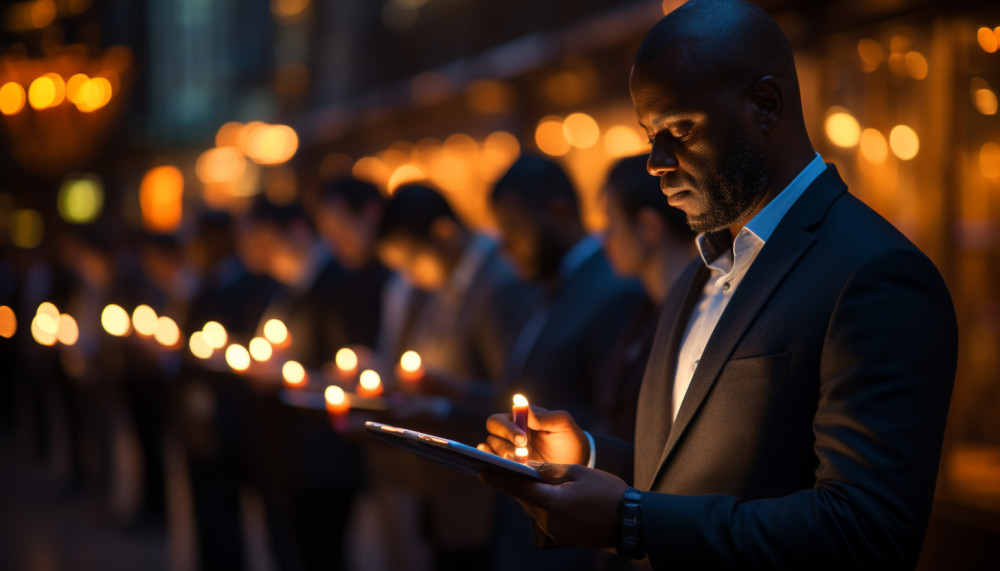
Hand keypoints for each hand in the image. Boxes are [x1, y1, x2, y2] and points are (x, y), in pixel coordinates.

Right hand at [478, 405, 587, 464]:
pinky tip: (504, 468)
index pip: (499, 420)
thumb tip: (522, 406)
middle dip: (504, 444)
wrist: (576, 464)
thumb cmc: (568, 439)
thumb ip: (543, 416)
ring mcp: (507, 452)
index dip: (507, 429)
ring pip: (492, 451)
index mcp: (518, 420)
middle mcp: (508, 435)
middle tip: (523, 453)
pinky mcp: (509, 469)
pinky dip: (495, 466)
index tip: (522, 439)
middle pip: (492, 435)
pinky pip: (494, 466)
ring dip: (505, 457)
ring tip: (524, 463)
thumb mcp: (562, 424)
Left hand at [479, 463, 625, 548]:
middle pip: (524, 500)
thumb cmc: (607, 493)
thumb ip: (549, 470)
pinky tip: (549, 495)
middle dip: (515, 485)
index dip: (498, 479)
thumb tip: (528, 468)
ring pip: (534, 509)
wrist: (631, 522)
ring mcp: (556, 532)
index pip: (518, 489)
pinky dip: (543, 505)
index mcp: (553, 503)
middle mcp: (550, 521)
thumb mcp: (578, 472)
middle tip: (502, 470)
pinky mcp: (562, 538)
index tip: (481, 471)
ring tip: (527, 480)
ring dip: (530, 496)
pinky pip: (545, 518)